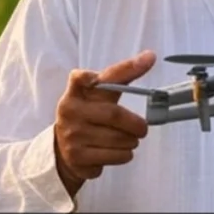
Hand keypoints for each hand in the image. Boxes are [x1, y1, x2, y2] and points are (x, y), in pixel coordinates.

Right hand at [53, 50, 156, 194]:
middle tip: (142, 128)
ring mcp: (71, 136)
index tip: (106, 72)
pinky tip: (117, 151)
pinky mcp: (77, 158)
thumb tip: (150, 56)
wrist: (64, 149)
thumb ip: (122, 75)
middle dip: (135, 124)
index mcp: (75, 93)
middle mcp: (70, 112)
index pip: (83, 79)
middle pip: (114, 115)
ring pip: (118, 139)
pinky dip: (124, 155)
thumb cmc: (89, 115)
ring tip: (128, 139)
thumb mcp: (100, 94)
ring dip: (131, 141)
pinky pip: (114, 157)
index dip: (91, 76)